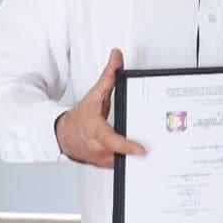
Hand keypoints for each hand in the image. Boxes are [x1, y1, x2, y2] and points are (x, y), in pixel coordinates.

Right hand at [54, 48, 144, 167]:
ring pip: (125, 161)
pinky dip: (132, 159)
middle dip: (139, 150)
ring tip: (153, 151)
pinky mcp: (108, 165)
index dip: (127, 146)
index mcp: (96, 131)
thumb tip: (117, 56)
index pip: (112, 140)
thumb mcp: (94, 95)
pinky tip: (142, 153)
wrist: (65, 136)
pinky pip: (124, 164)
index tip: (141, 150)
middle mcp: (99, 148)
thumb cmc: (80, 117)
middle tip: (156, 147)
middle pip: (123, 153)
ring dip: (137, 157)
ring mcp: (103, 160)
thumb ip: (108, 76)